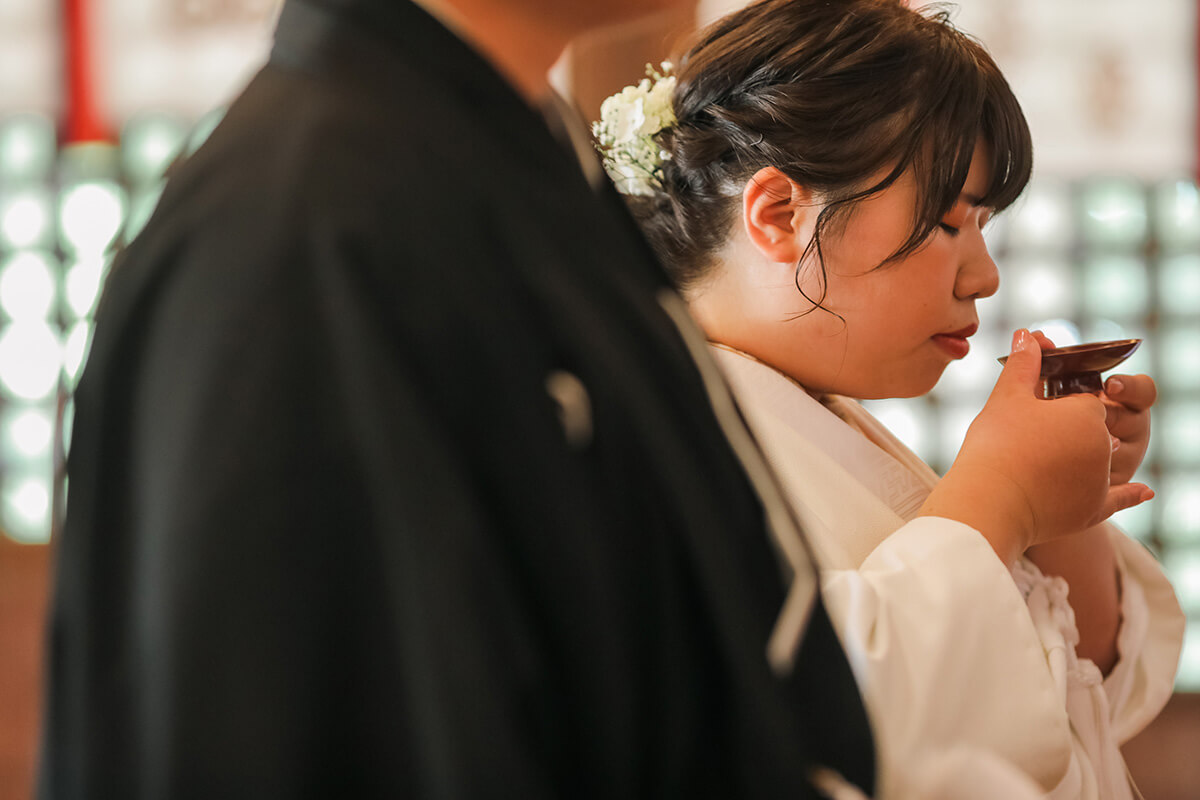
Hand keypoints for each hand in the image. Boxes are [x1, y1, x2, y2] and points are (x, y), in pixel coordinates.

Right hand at [919, 329, 1151, 564]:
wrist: (991, 500)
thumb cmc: (997, 444)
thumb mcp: (1008, 397)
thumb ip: (1024, 364)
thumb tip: (1028, 334)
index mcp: (1089, 413)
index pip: (1079, 402)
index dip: (1054, 404)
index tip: (1032, 410)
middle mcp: (1105, 444)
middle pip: (1088, 430)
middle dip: (1065, 431)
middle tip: (1028, 438)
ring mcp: (1101, 478)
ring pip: (1094, 460)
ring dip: (1079, 459)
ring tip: (1040, 464)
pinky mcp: (1093, 508)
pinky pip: (1120, 498)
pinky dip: (1130, 495)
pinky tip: (1144, 491)